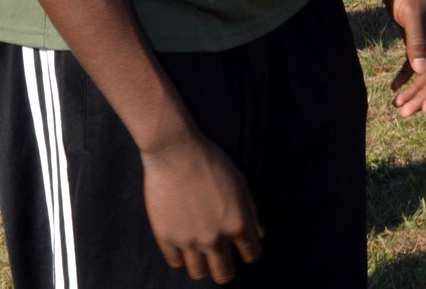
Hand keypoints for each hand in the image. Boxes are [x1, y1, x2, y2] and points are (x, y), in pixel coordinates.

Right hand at [142, 132, 263, 282]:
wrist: (176, 151)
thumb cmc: (211, 161)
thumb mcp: (240, 181)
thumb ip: (251, 210)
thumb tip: (259, 234)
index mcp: (237, 223)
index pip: (251, 254)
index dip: (250, 252)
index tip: (244, 249)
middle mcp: (215, 238)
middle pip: (225, 274)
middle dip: (228, 269)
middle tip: (224, 259)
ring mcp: (189, 240)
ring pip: (199, 274)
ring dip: (204, 265)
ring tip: (203, 253)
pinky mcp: (166, 237)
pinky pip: (176, 262)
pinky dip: (182, 257)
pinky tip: (185, 243)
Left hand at [376, 0, 425, 116]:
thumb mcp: (410, 15)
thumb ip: (415, 42)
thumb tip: (419, 72)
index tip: (424, 110)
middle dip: (420, 95)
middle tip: (402, 113)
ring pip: (422, 69)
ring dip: (411, 88)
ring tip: (396, 105)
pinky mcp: (412, 31)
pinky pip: (412, 58)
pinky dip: (404, 73)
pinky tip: (393, 86)